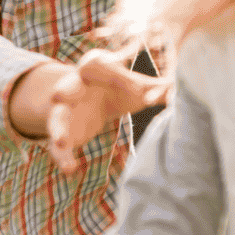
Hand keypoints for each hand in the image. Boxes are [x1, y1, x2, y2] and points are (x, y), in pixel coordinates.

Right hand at [46, 49, 170, 171]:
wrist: (90, 100)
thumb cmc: (118, 88)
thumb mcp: (136, 87)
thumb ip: (155, 89)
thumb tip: (178, 90)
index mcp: (95, 69)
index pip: (97, 64)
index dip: (107, 68)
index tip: (114, 67)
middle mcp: (75, 87)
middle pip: (67, 86)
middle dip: (66, 91)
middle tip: (59, 95)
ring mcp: (65, 110)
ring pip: (56, 118)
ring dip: (57, 130)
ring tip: (62, 143)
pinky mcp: (62, 132)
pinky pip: (57, 146)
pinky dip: (63, 158)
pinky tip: (70, 170)